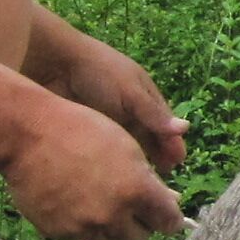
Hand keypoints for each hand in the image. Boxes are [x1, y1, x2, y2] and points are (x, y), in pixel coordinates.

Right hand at [1, 97, 183, 239]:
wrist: (27, 135)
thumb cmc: (81, 130)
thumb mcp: (127, 147)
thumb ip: (149, 181)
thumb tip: (169, 203)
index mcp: (136, 190)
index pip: (168, 222)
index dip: (169, 217)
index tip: (165, 215)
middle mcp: (113, 215)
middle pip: (140, 238)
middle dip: (140, 223)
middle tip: (130, 205)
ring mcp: (85, 228)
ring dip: (111, 227)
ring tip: (98, 200)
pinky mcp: (60, 234)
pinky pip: (82, 238)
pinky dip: (83, 226)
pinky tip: (74, 202)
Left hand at [74, 44, 188, 174]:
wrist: (52, 63)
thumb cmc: (98, 72)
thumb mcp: (130, 92)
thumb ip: (154, 114)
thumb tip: (186, 128)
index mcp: (143, 94)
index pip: (163, 121)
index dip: (171, 141)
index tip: (178, 162)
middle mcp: (128, 107)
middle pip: (148, 134)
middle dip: (158, 152)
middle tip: (164, 175)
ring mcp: (107, 118)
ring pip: (129, 142)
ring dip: (138, 157)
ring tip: (143, 176)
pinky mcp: (89, 126)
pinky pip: (108, 144)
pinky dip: (116, 155)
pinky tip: (118, 169)